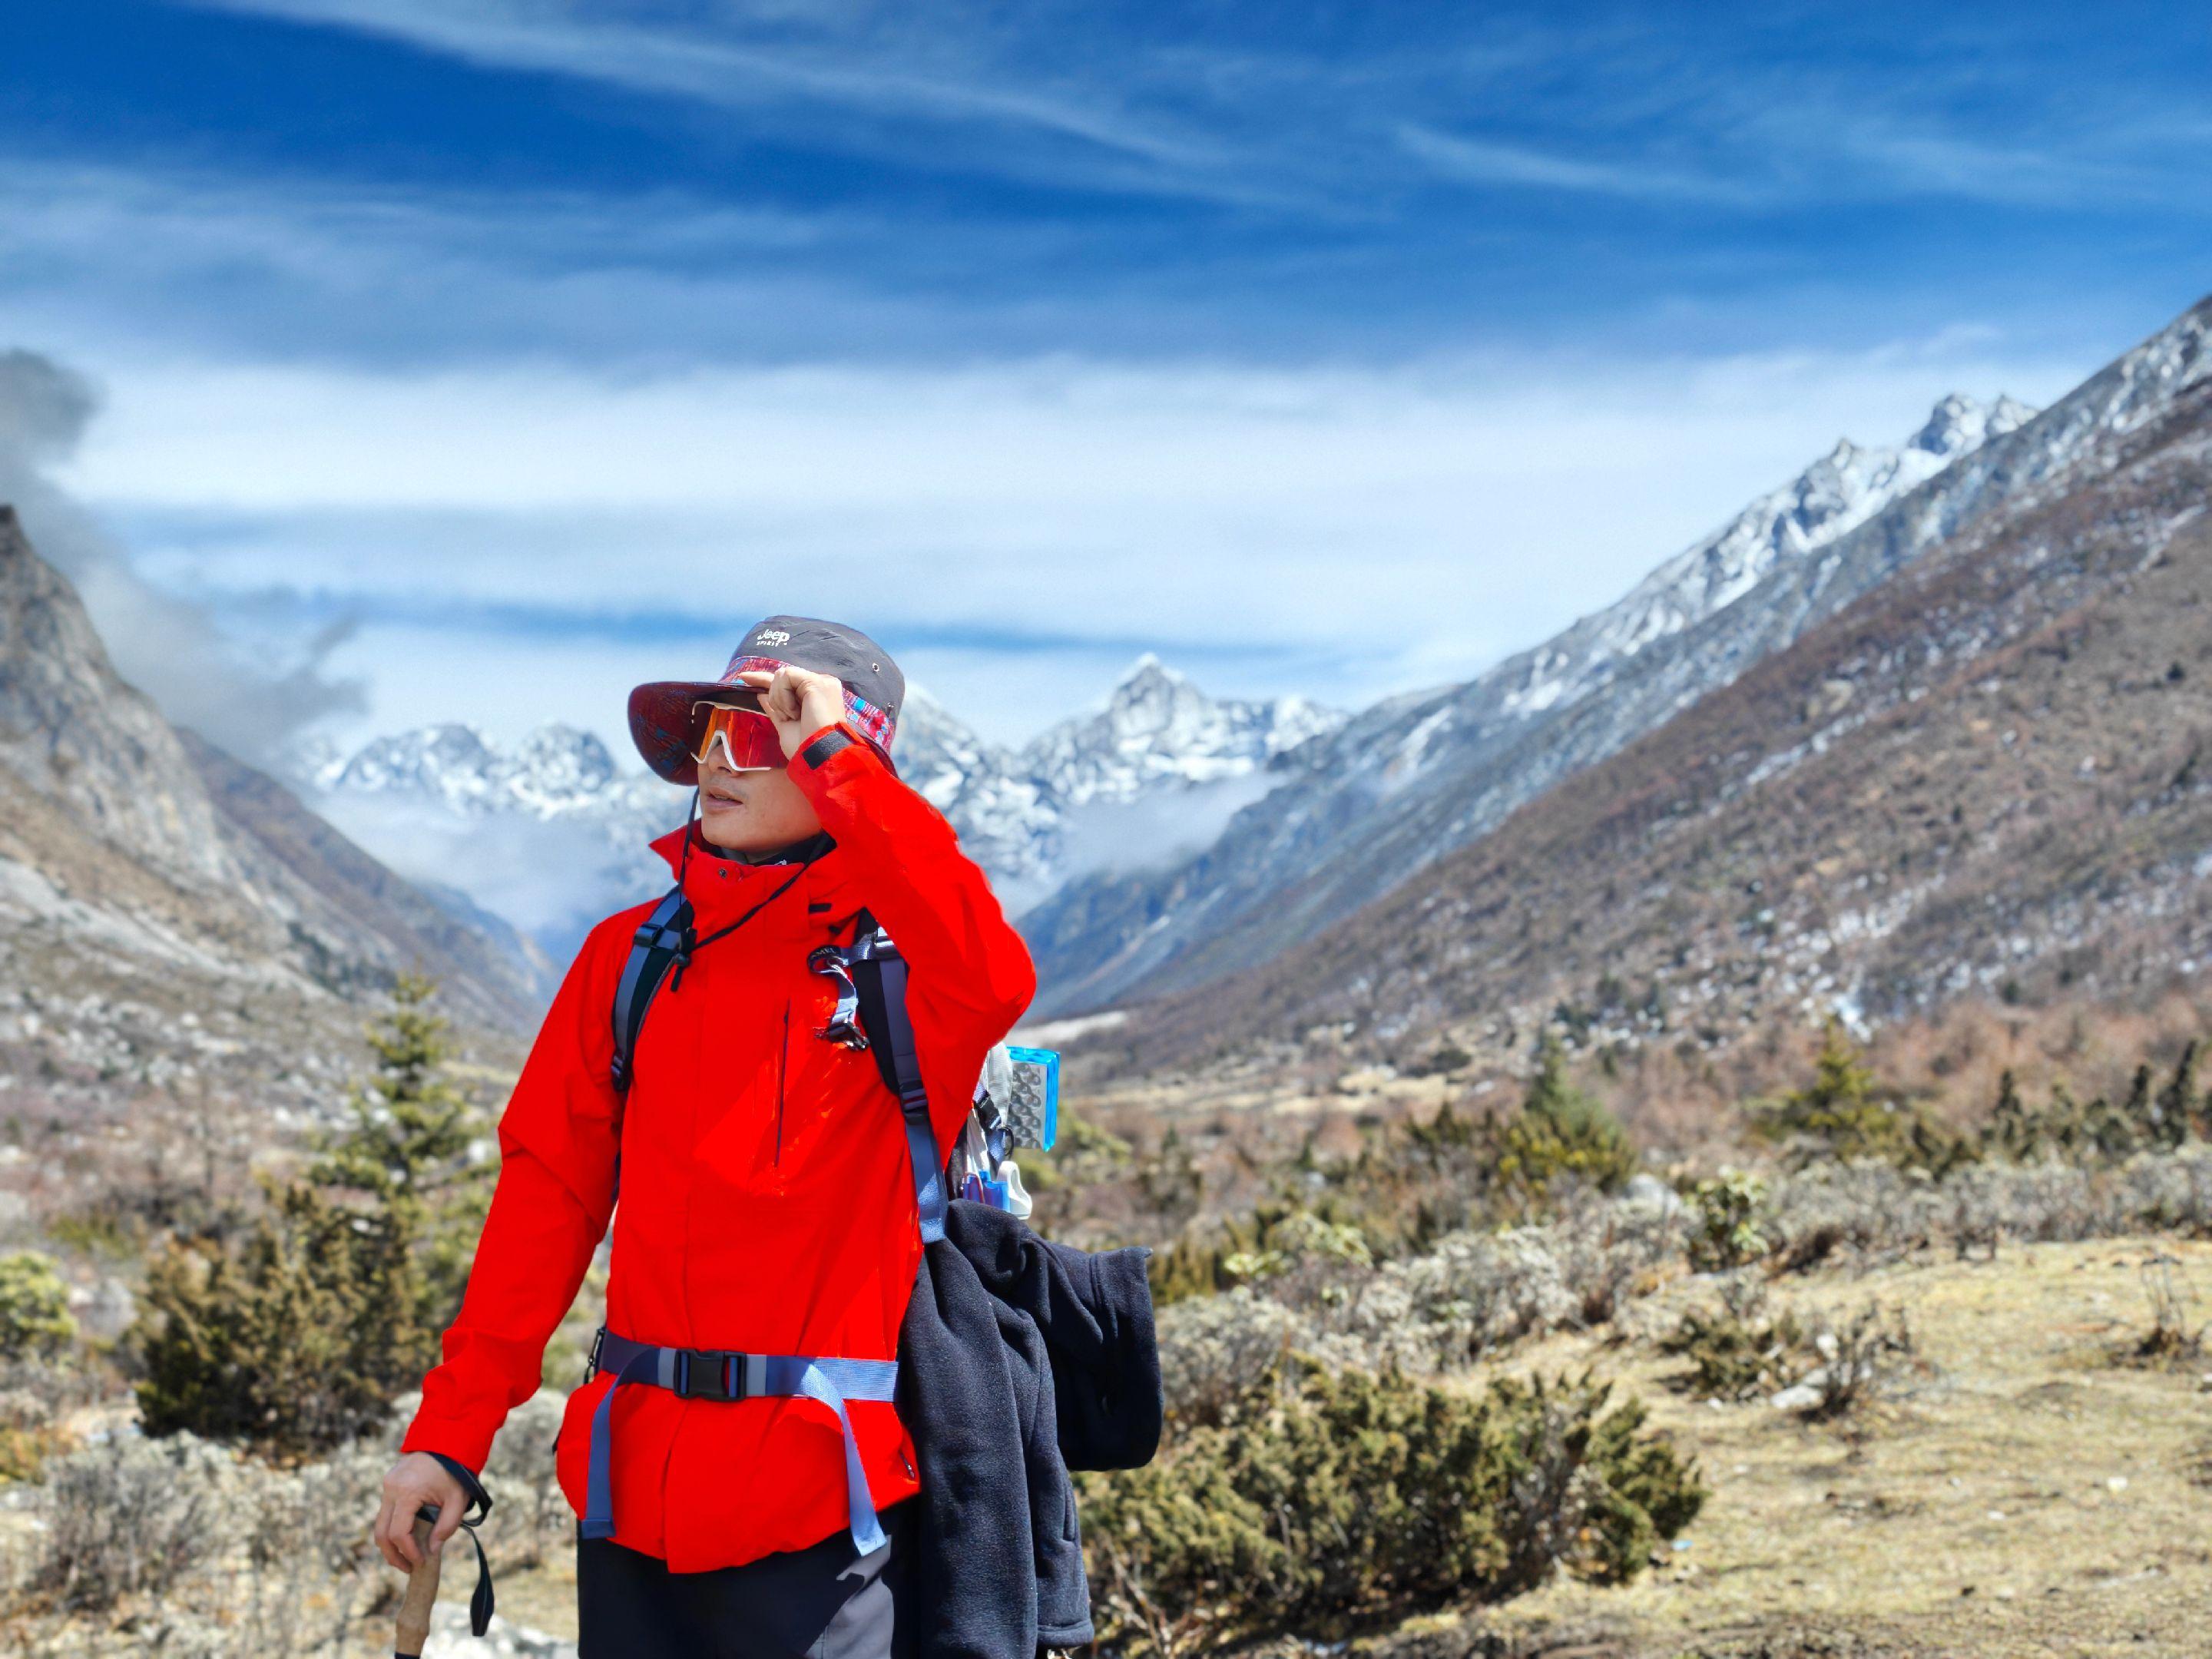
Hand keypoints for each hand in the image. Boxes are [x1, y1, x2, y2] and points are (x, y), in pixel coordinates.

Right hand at [375, 1451, 465, 1571]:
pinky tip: (407, 1539)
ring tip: (406, 1558)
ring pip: (380, 1524)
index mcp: (408, 1491)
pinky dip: (393, 1528)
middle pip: (381, 1533)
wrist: (448, 1440)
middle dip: (393, 1555)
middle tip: (408, 1568)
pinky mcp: (388, 1484)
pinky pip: (386, 1513)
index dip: (408, 1552)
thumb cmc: (456, 1470)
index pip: (399, 1532)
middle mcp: (391, 1489)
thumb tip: (432, 1551)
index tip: (420, 1562)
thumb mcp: (458, 1500)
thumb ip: (447, 1527)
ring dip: (390, 1544)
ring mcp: (387, 1485)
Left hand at [738, 665, 846, 759]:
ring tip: (792, 717)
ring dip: (779, 699)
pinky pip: (787, 676)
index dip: (763, 679)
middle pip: (783, 676)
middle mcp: (820, 686)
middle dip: (774, 696)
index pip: (787, 683)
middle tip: (786, 718)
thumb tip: (761, 695)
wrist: (816, 756)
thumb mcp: (785, 726)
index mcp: (815, 697)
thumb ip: (775, 710)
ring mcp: (821, 682)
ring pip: (782, 675)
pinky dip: (783, 695)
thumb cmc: (804, 747)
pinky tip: (794, 711)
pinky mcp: (817, 682)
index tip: (743, 677)